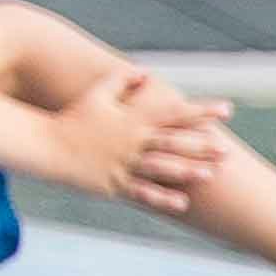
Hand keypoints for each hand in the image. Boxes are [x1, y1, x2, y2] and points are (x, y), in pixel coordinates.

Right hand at [55, 68, 233, 214]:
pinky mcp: (115, 183)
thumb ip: (120, 79)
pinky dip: (162, 198)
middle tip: (228, 151)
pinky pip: (142, 192)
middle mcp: (132, 142)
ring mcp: (124, 164)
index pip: (174, 112)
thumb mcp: (95, 93)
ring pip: (161, 168)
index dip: (201, 111)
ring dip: (187, 172)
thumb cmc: (74, 117)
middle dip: (202, 146)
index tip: (227, 109)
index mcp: (132, 119)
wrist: (47, 146)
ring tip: (210, 175)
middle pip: (173, 143)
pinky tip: (181, 203)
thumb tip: (145, 72)